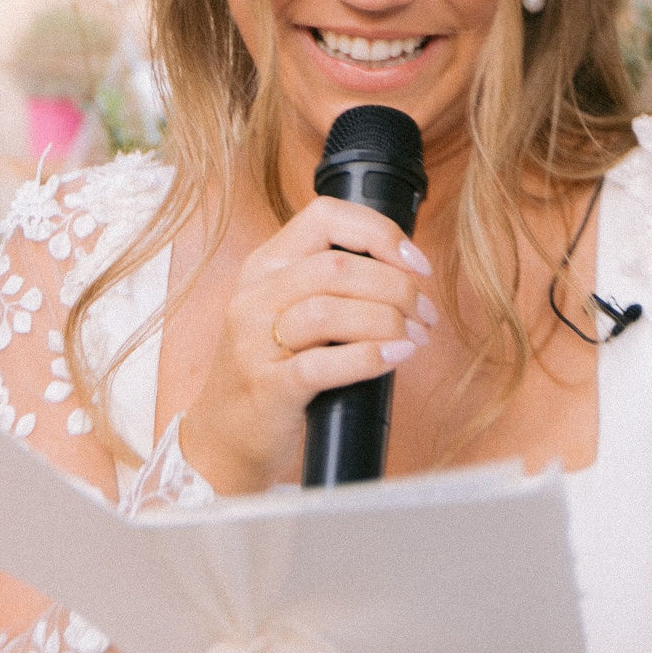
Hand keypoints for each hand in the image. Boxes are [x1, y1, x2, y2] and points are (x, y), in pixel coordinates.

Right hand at [179, 196, 437, 493]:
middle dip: (396, 287)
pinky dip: (368, 357)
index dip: (380, 233)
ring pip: (329, 310)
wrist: (226, 436)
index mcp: (264, 265)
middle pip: (337, 266)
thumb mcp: (287, 311)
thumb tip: (407, 274)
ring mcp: (254, 341)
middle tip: (425, 314)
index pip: (325, 217)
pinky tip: (396, 357)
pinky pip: (321, 365)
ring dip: (388, 320)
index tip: (416, 265)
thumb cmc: (273, 370)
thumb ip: (331, 285)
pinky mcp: (266, 387)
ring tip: (416, 337)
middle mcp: (254, 295)